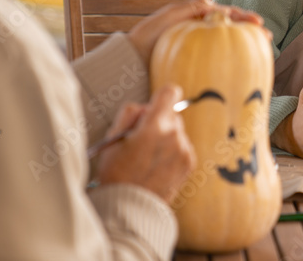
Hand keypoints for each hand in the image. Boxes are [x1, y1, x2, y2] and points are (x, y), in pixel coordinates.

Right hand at [96, 85, 195, 203]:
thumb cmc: (116, 174)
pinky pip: (182, 147)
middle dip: (158, 122)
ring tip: (147, 159)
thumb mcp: (112, 139)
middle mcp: (174, 135)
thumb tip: (145, 108)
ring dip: (166, 139)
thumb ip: (130, 114)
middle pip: (171, 115)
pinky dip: (172, 153)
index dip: (161, 97)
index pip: (170, 93)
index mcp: (155, 126)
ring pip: (177, 132)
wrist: (129, 208)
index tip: (154, 107)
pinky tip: (156, 167)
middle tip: (141, 141)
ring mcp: (184, 150)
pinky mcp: (190, 163)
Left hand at [127, 0, 269, 61]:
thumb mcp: (167, 18)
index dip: (242, 17)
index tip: (257, 22)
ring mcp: (198, 47)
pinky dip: (232, 59)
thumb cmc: (145, 39)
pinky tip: (243, 65)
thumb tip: (215, 5)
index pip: (224, 13)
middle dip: (249, 31)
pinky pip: (217, 59)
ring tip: (261, 49)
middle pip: (230, 28)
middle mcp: (199, 30)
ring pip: (227, 43)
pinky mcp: (195, 62)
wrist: (130, 64)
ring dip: (245, 44)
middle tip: (266, 37)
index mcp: (194, 16)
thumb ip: (190, 9)